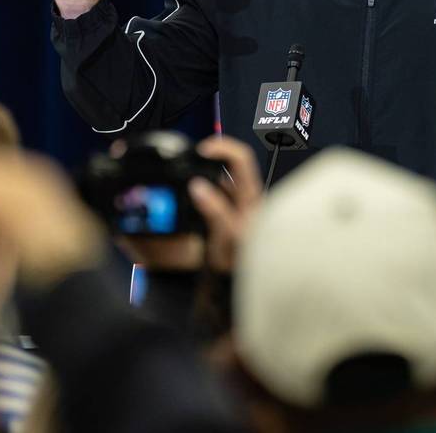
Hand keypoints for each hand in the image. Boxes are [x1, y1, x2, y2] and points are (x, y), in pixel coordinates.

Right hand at [188, 136, 263, 271]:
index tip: (201, 149)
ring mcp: (236, 207)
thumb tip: (198, 186)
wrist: (240, 286)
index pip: (241, 158)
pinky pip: (212, 196)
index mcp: (251, 197)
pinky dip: (200, 194)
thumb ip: (215, 211)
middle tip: (187, 162)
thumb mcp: (227, 237)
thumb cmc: (242, 264)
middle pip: (228, 166)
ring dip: (202, 178)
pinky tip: (190, 202)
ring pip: (218, 181)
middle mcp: (245, 199)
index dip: (222, 147)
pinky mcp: (226, 217)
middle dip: (206, 161)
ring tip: (185, 181)